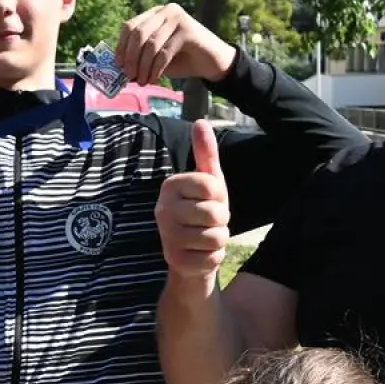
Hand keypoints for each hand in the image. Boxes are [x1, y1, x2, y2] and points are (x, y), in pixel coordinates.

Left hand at [116, 3, 235, 84]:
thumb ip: (140, 57)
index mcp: (155, 14)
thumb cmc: (182, 60)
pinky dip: (156, 68)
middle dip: (131, 57)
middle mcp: (166, 11)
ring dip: (143, 67)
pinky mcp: (187, 30)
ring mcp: (178, 18)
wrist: (213, 63)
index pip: (130, 26)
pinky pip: (164, 52)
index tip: (118, 65)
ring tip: (142, 81)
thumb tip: (119, 67)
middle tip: (130, 76)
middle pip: (138, 33)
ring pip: (150, 44)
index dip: (121, 46)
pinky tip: (154, 79)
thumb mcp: (156, 58)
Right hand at [153, 121, 230, 287]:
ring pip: (215, 237)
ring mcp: (166, 237)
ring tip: (205, 238)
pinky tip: (200, 255)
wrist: (191, 253)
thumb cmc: (202, 212)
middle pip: (215, 213)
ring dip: (219, 240)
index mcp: (170, 185)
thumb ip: (206, 153)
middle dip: (221, 221)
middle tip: (208, 223)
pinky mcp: (175, 262)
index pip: (212, 186)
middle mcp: (162, 209)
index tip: (209, 201)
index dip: (220, 196)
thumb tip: (200, 121)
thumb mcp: (209, 182)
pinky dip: (213, 259)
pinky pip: (212, 259)